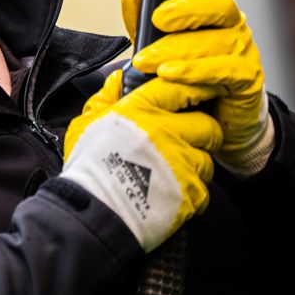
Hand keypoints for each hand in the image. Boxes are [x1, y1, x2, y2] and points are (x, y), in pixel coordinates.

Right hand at [61, 70, 221, 251]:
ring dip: (196, 167)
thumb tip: (117, 80)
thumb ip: (104, 99)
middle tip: (191, 142)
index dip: (196, 89)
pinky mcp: (189, 193)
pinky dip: (191, 195)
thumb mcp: (85, 125)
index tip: (201, 94)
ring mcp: (181, 163)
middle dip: (204, 134)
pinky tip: (172, 197)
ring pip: (207, 160)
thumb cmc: (86, 170)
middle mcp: (167, 132)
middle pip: (208, 125)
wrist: (93, 214)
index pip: (182, 88)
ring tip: (176, 175)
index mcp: (143, 111)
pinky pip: (203, 191)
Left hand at [121, 0, 273, 175]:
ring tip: (149, 63)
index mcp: (212, 14)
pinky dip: (195, 72)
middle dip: (186, 8)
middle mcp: (232, 27)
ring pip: (215, 40)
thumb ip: (143, 19)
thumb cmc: (186, 84)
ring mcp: (243, 53)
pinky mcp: (247, 82)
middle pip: (218, 3)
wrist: (215, 132)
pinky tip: (172, 76)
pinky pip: (223, 70)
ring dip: (178, 50)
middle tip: (157, 21)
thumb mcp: (159, 48)